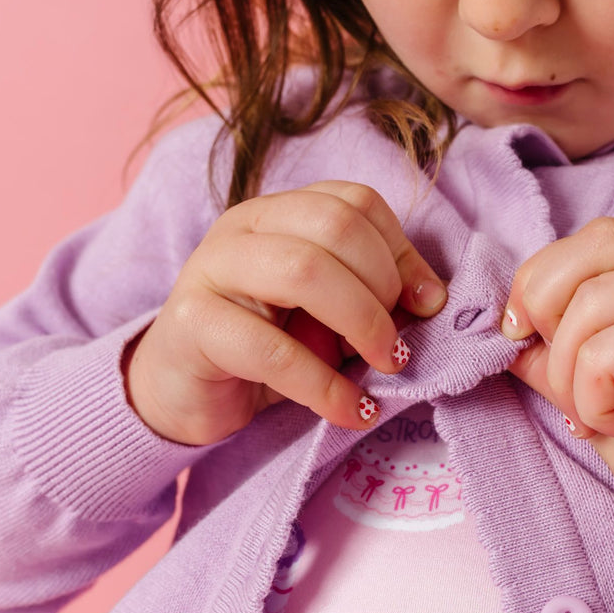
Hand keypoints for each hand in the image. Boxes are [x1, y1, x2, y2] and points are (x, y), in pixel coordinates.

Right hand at [122, 182, 447, 446]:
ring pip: (304, 271)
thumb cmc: (264, 348)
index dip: (402, 251)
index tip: (426, 305)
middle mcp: (243, 226)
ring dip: (361, 323)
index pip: (355, 202)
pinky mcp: (192, 324)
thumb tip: (433, 298)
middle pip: (336, 227)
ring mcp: (211, 269)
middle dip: (383, 289)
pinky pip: (272, 350)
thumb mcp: (327, 315)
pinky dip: (325, 386)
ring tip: (385, 366)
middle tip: (399, 343)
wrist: (181, 392)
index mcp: (279, 211)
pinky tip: (351, 410)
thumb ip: (372, 294)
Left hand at [501, 218, 613, 539]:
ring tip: (613, 417)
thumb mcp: (599, 388)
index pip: (599, 237)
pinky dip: (596, 401)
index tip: (524, 335)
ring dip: (574, 379)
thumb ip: (558, 350)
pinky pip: (603, 353)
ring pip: (587, 307)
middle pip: (589, 252)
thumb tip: (504, 325)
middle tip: (566, 383)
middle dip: (547, 317)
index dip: (545, 278)